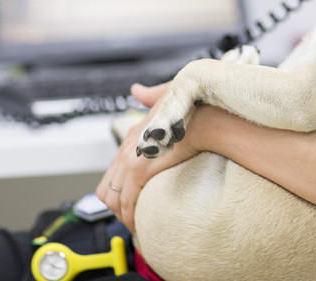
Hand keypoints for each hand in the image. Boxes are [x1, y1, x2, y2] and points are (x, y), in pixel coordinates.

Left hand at [96, 81, 200, 232]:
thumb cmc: (195, 108)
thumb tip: (136, 89)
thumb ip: (151, 94)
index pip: (113, 170)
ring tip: (138, 226)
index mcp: (134, 135)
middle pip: (106, 187)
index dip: (120, 190)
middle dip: (117, 207)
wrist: (208, 114)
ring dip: (123, 216)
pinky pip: (127, 201)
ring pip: (112, 198)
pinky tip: (142, 223)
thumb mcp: (168, 96)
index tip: (133, 202)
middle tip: (134, 219)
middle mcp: (127, 146)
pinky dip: (131, 216)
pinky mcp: (140, 168)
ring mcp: (131, 156)